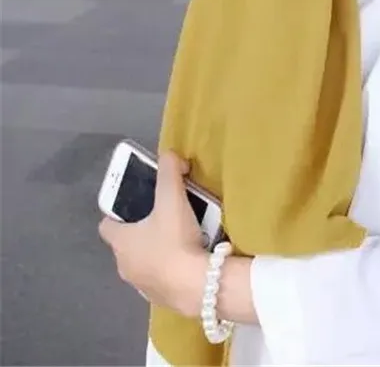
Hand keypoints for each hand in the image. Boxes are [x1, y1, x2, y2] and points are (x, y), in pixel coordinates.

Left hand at [99, 151, 207, 317]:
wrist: (197, 286)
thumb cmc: (175, 240)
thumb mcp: (172, 197)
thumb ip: (169, 170)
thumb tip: (170, 156)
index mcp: (121, 241)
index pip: (106, 225)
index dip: (117, 214)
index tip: (136, 205)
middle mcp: (124, 265)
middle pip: (127, 243)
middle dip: (142, 230)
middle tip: (164, 216)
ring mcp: (140, 285)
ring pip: (143, 262)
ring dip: (156, 250)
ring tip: (181, 236)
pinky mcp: (159, 298)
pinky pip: (160, 278)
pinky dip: (168, 269)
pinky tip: (188, 260)